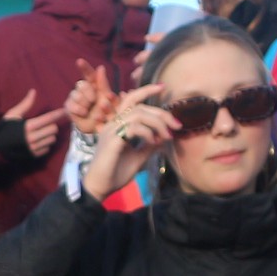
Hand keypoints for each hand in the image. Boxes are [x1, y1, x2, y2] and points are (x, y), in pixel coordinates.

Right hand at [3, 87, 67, 157]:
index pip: (48, 119)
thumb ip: (25, 104)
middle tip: (45, 125)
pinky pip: (47, 149)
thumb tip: (33, 91)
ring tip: (42, 133)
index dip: (58, 114)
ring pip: (52, 139)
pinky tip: (39, 142)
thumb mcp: (13, 114)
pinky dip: (45, 145)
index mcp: (28, 126)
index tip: (65, 111)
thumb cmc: (5, 128)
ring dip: (49, 135)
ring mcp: (33, 148)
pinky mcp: (33, 155)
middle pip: (53, 129)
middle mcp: (33, 137)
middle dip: (51, 126)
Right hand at [65, 59, 115, 137]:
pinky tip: (83, 113)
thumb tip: (100, 67)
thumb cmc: (106, 112)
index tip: (79, 61)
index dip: (84, 67)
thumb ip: (103, 83)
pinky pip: (71, 104)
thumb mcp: (107, 97)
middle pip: (81, 84)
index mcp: (94, 85)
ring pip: (75, 94)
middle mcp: (83, 89)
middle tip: (93, 101)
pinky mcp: (69, 106)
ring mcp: (75, 97)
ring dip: (84, 103)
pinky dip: (79, 109)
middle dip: (88, 93)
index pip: (88, 74)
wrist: (99, 127)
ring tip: (89, 110)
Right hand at [81, 82, 175, 198]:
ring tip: (166, 136)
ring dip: (157, 123)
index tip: (163, 88)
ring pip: (138, 114)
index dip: (146, 90)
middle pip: (139, 106)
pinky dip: (148, 133)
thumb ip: (150, 146)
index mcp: (117, 125)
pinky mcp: (112, 140)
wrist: (100, 188)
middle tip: (176, 125)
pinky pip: (134, 128)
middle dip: (161, 113)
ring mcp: (111, 131)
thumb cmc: (115, 174)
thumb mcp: (138, 157)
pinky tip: (153, 142)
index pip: (131, 99)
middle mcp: (113, 124)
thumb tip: (165, 138)